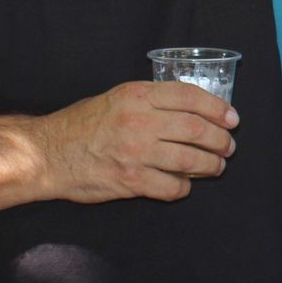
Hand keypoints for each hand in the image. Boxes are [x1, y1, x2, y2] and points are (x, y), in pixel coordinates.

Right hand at [43, 80, 239, 202]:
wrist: (49, 153)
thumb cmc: (84, 124)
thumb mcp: (117, 97)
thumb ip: (152, 100)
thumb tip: (193, 109)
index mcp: (137, 95)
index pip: (190, 96)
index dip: (217, 108)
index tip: (232, 119)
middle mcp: (139, 121)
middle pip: (197, 129)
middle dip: (221, 140)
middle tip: (228, 147)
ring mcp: (135, 152)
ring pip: (191, 159)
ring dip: (211, 165)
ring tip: (216, 166)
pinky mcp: (131, 181)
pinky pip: (172, 187)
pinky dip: (184, 187)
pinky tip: (182, 184)